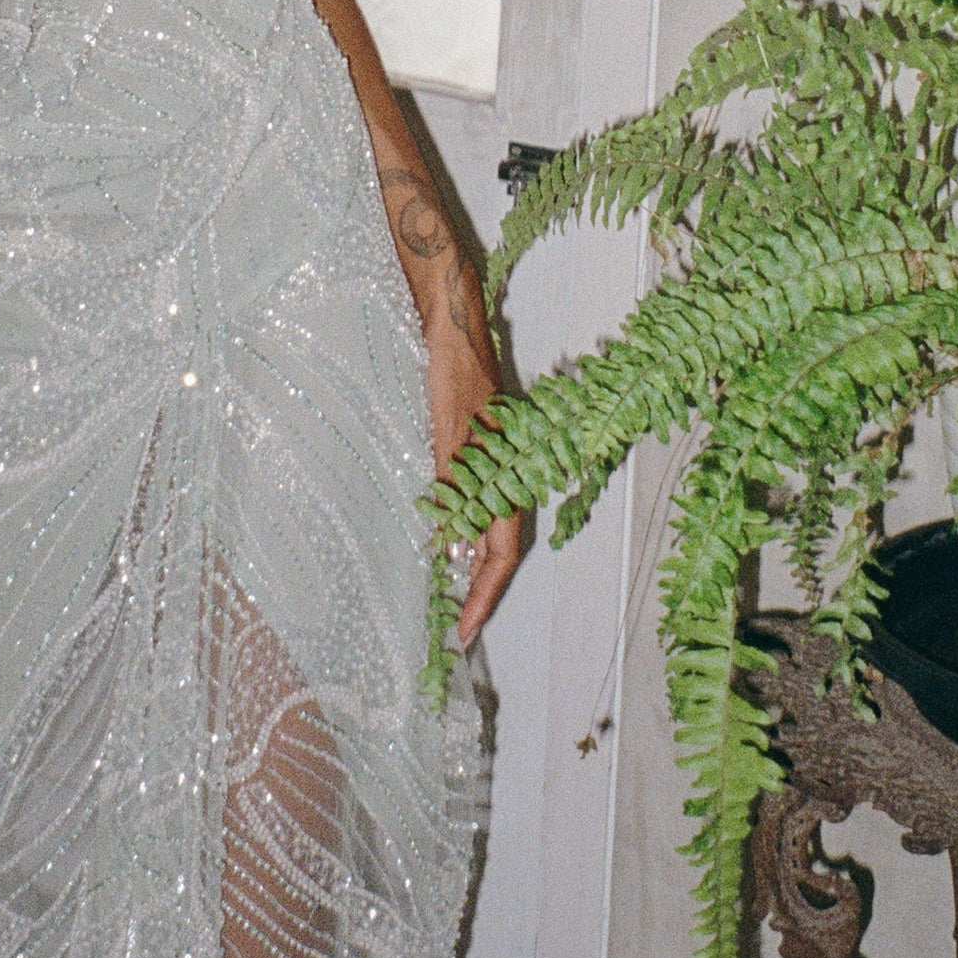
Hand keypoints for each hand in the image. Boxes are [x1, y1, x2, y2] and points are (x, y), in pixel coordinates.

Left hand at [424, 323, 521, 650]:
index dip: (485, 594)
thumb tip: (453, 541)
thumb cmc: (450, 374)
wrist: (453, 326)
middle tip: (461, 629)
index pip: (501, 552)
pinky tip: (454, 545)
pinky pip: (485, 505)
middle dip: (484, 591)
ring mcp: (499, 461)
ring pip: (495, 528)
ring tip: (456, 601)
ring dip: (477, 567)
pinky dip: (471, 535)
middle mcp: (509, 471)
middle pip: (504, 548)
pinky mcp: (482, 449)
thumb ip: (455, 484)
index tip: (465, 630)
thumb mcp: (448, 434)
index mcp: (507, 472)